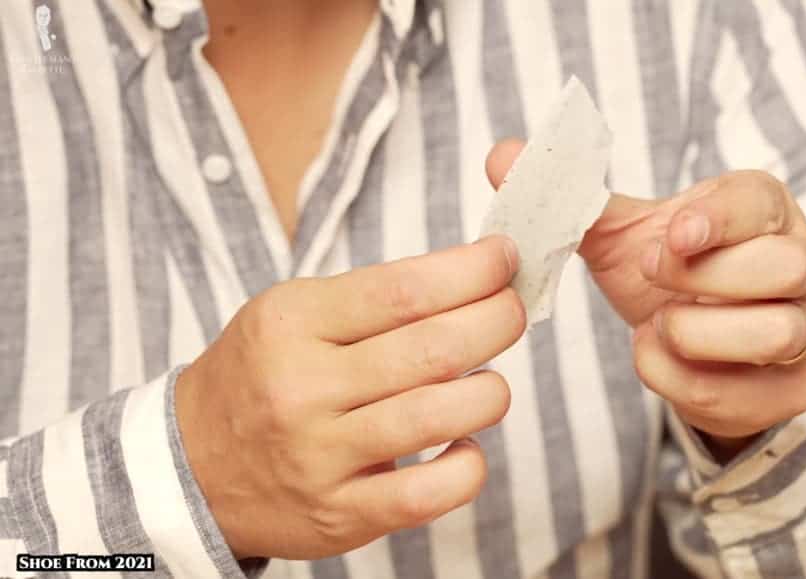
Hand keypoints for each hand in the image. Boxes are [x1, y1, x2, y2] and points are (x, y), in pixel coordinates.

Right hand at [175, 236, 525, 559]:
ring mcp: (320, 456)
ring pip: (441, 415)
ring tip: (490, 383)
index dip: (472, 271)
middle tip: (513, 310)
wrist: (190, 466)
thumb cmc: (261, 375)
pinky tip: (464, 444)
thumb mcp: (293, 314)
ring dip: (490, 392)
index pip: (405, 289)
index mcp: (292, 324)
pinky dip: (468, 465)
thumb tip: (476, 276)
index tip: (504, 258)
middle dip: (497, 320)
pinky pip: (430, 492)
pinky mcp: (340, 514)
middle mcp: (303, 388)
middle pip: (434, 348)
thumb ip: (374, 298)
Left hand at [487, 141, 805, 452]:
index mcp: (763, 212)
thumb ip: (576, 201)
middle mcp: (803, 266)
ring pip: (778, 333)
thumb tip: (501, 155)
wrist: (700, 350)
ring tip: (659, 324)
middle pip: (784, 265)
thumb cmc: (671, 276)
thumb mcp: (626, 236)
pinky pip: (743, 394)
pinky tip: (659, 357)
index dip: (718, 219)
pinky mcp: (793, 390)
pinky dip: (681, 381)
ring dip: (697, 333)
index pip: (760, 202)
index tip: (672, 234)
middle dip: (707, 276)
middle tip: (651, 276)